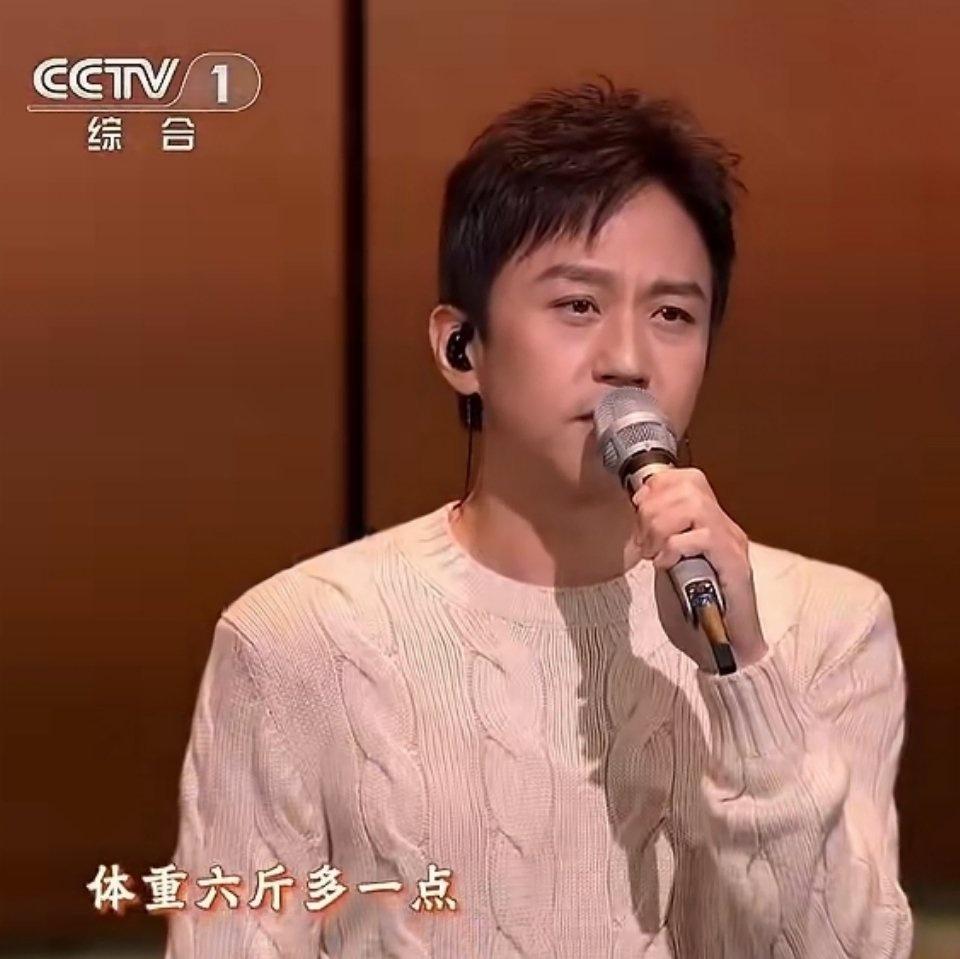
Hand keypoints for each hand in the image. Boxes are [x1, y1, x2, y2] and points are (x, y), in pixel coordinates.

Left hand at [632, 467, 767, 671]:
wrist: (726, 646)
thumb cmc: (695, 609)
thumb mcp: (668, 563)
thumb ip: (659, 537)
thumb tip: (639, 509)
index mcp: (710, 523)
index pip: (690, 479)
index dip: (659, 485)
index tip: (638, 506)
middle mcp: (725, 527)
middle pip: (689, 486)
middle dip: (653, 509)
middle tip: (643, 540)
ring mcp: (732, 544)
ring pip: (694, 506)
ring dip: (662, 526)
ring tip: (653, 552)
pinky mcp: (734, 564)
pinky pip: (703, 536)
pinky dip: (675, 547)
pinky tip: (665, 565)